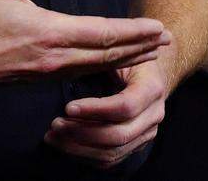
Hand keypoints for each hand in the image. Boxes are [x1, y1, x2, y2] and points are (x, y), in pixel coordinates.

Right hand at [0, 0, 167, 89]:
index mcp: (48, 32)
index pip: (102, 33)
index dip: (133, 31)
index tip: (157, 27)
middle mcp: (52, 57)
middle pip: (106, 55)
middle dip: (138, 47)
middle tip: (166, 40)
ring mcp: (44, 71)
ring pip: (93, 67)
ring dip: (123, 59)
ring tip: (147, 53)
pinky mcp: (34, 77)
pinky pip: (77, 73)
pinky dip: (100, 68)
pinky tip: (105, 64)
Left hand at [44, 57, 168, 167]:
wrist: (150, 71)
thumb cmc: (130, 55)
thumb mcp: (122, 50)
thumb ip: (106, 55)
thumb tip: (74, 53)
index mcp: (152, 88)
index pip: (125, 107)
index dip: (96, 110)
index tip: (68, 107)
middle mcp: (154, 115)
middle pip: (118, 135)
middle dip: (83, 132)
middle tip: (55, 125)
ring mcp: (146, 133)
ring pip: (113, 152)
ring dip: (79, 148)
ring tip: (53, 137)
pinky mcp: (135, 144)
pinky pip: (111, 159)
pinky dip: (86, 155)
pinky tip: (65, 145)